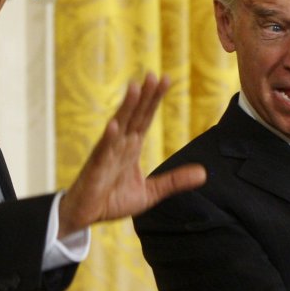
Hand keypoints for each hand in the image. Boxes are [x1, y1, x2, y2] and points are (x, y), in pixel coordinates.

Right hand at [57, 73, 206, 236]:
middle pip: (134, 116)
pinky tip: (114, 126)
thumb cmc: (113, 199)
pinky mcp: (96, 169)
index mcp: (131, 147)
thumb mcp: (151, 192)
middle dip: (144, 96)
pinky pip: (103, 152)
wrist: (86, 215)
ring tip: (135, 89)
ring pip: (118, 127)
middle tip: (153, 75)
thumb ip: (174, 181)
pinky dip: (108, 139)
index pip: (145, 118)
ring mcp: (107, 155)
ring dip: (126, 108)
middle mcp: (119, 145)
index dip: (155, 99)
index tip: (166, 79)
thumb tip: (203, 173)